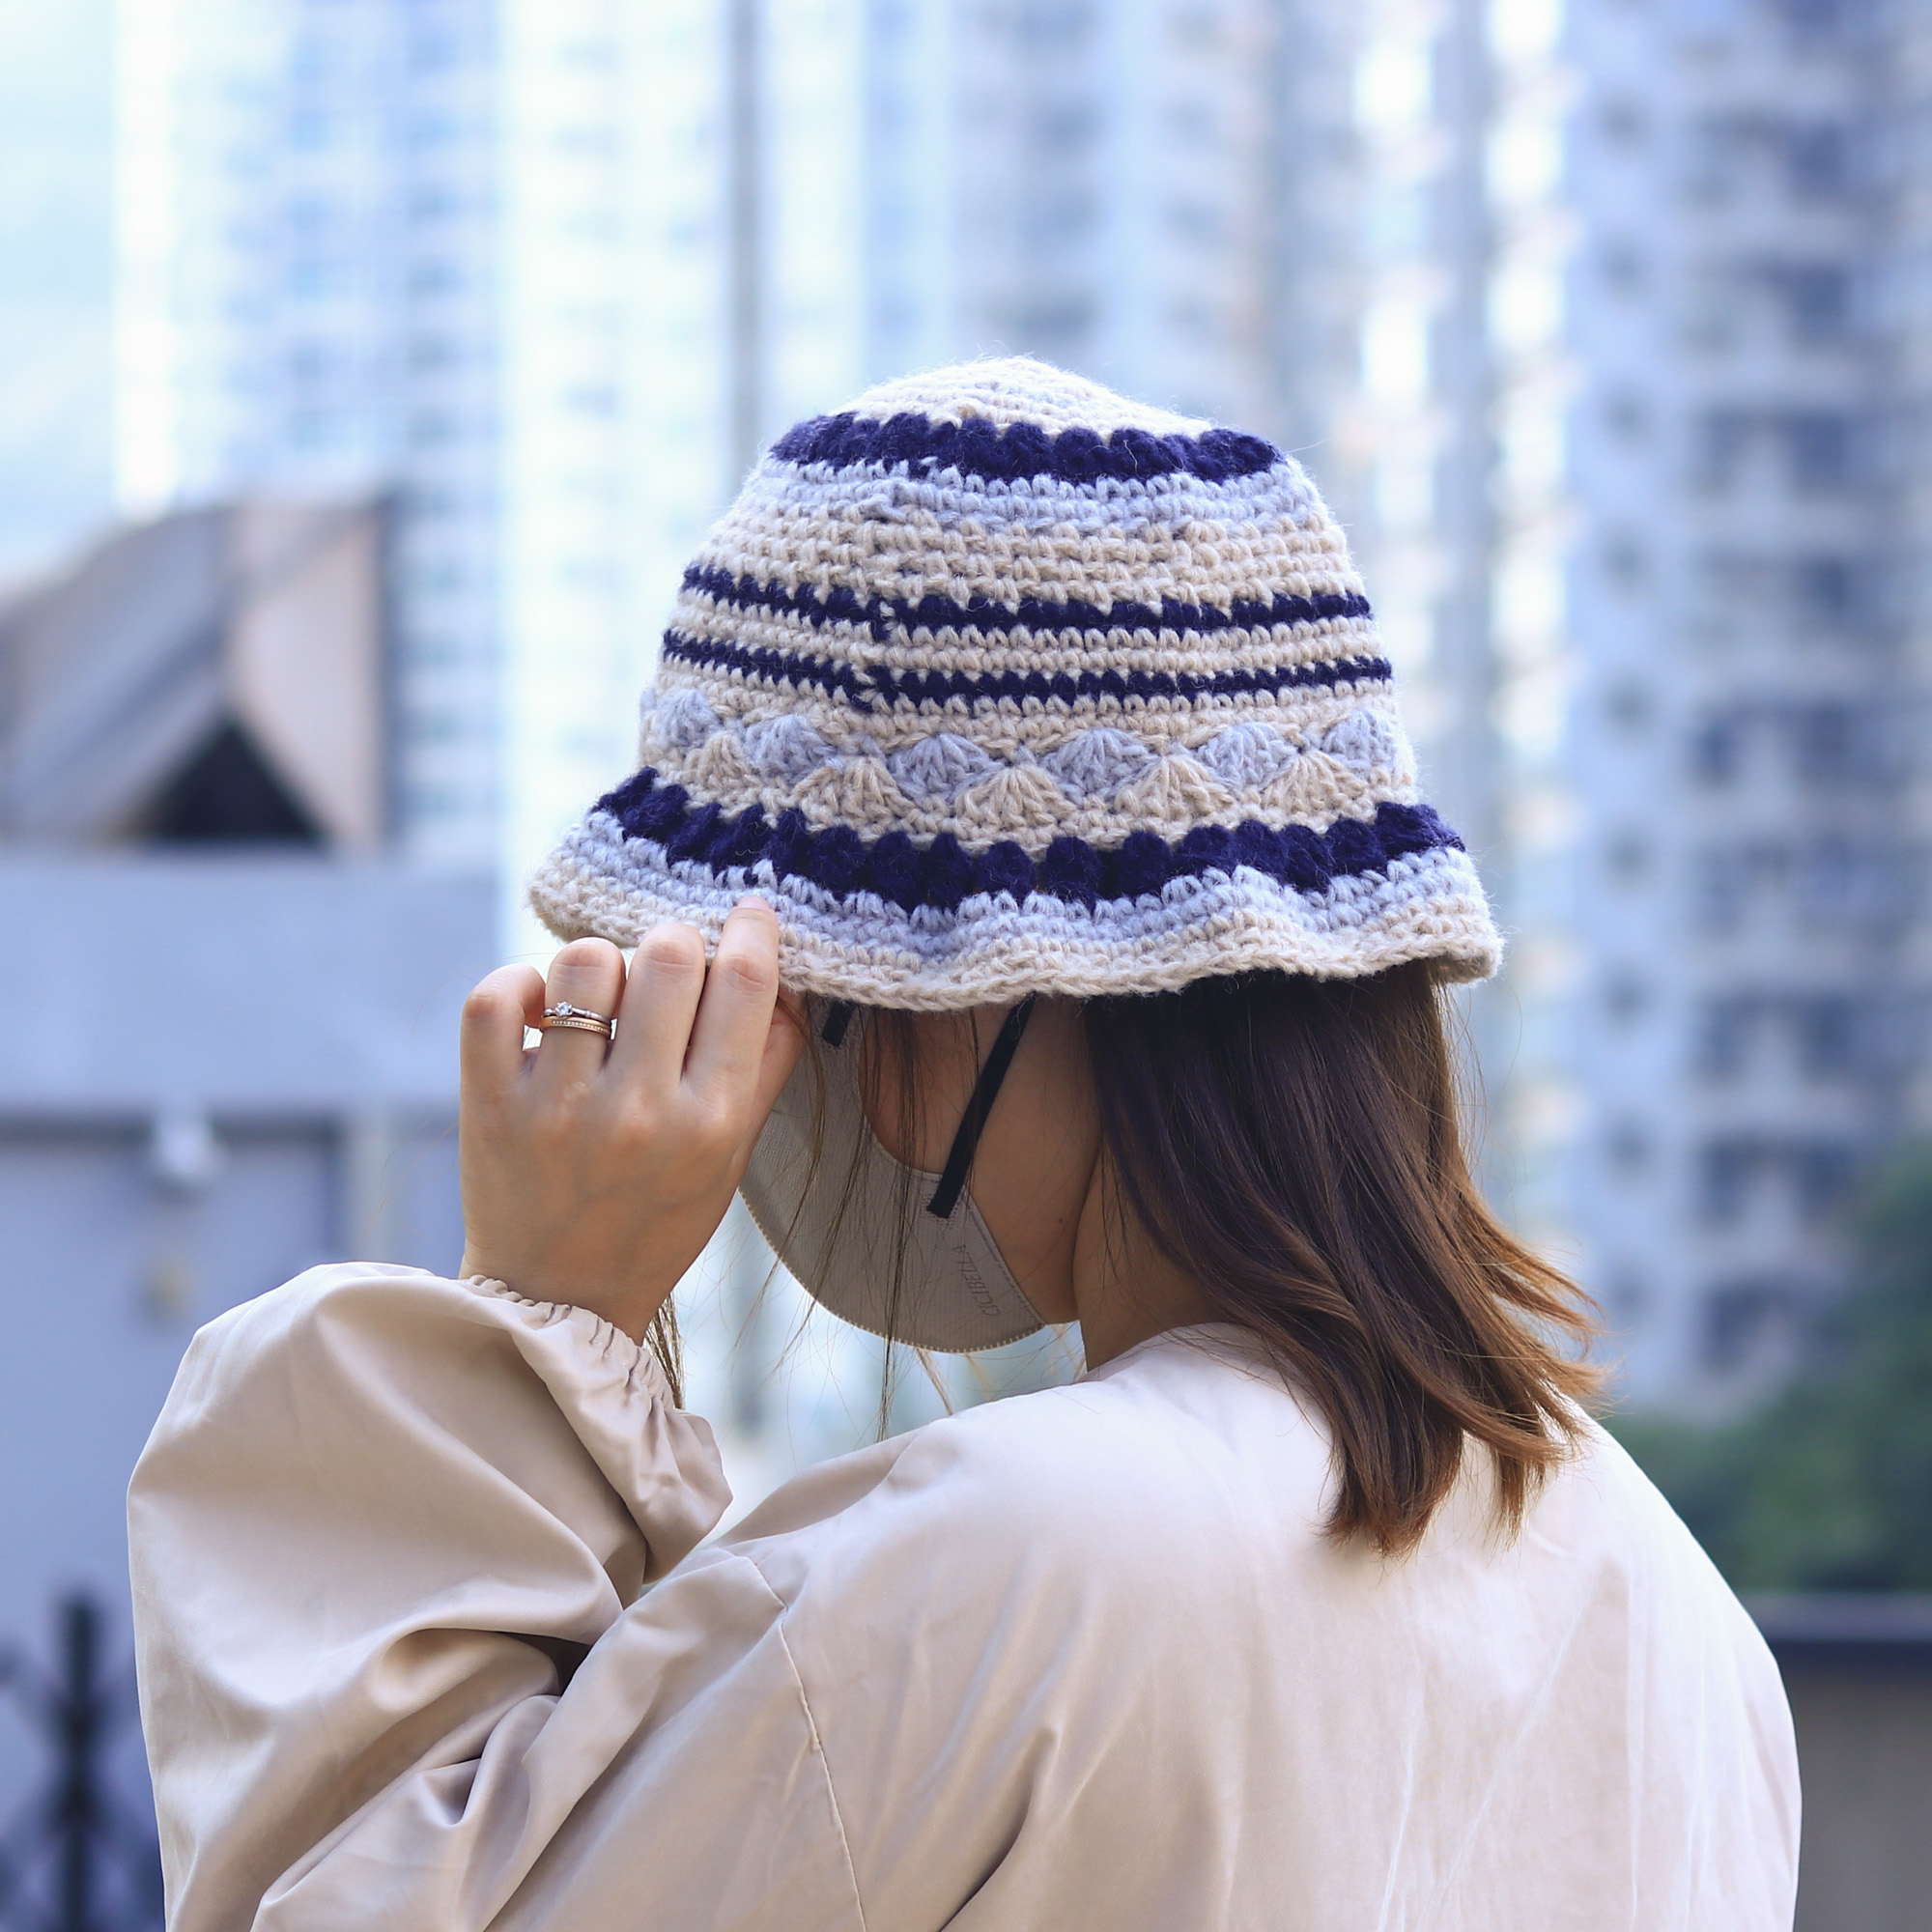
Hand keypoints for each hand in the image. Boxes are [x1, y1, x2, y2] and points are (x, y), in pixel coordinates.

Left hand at [457, 900, 803, 1339]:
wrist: (557, 1298)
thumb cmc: (657, 1218)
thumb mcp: (732, 1156)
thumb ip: (765, 1064)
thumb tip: (780, 971)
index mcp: (713, 1124)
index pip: (747, 985)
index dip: (752, 930)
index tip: (747, 913)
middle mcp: (641, 1113)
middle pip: (671, 955)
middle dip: (676, 947)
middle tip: (667, 973)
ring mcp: (559, 1108)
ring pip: (586, 962)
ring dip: (601, 966)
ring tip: (603, 1003)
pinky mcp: (491, 1104)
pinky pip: (499, 995)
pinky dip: (521, 985)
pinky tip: (541, 1010)